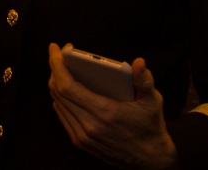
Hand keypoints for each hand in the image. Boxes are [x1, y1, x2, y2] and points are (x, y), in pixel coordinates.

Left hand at [48, 43, 176, 169]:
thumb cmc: (151, 126)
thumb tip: (139, 62)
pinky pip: (63, 116)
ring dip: (56, 84)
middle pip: (58, 92)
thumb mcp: (152, 101)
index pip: (67, 86)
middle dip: (55, 69)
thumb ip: (145, 80)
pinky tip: (65, 88)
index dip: (57, 65)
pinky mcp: (81, 143)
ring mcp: (83, 137)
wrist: (151, 159)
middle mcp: (89, 126)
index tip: (55, 48)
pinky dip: (60, 100)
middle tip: (59, 55)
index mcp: (104, 113)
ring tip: (61, 68)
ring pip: (58, 104)